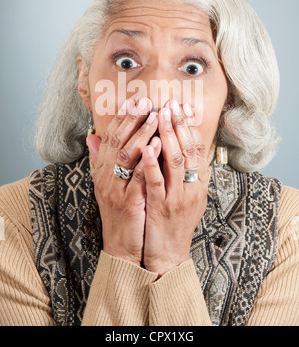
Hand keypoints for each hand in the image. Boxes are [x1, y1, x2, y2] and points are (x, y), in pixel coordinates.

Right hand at [87, 97, 160, 265]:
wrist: (121, 246)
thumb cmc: (120, 212)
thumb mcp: (108, 184)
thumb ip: (102, 159)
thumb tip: (92, 136)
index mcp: (102, 171)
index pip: (110, 137)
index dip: (122, 117)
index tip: (136, 100)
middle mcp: (106, 177)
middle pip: (117, 141)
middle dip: (132, 119)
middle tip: (146, 101)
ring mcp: (116, 189)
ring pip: (126, 156)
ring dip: (141, 133)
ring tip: (155, 116)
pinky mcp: (129, 202)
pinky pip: (138, 177)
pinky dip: (148, 160)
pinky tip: (159, 144)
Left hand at [142, 101, 208, 275]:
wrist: (167, 253)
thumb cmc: (172, 220)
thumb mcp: (182, 194)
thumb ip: (178, 170)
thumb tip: (171, 145)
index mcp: (198, 182)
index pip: (197, 147)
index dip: (189, 125)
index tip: (182, 106)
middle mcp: (192, 187)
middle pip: (189, 149)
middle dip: (179, 124)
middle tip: (171, 103)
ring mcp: (177, 197)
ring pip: (176, 160)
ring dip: (168, 136)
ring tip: (160, 115)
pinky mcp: (162, 207)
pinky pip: (157, 181)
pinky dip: (153, 163)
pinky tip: (147, 146)